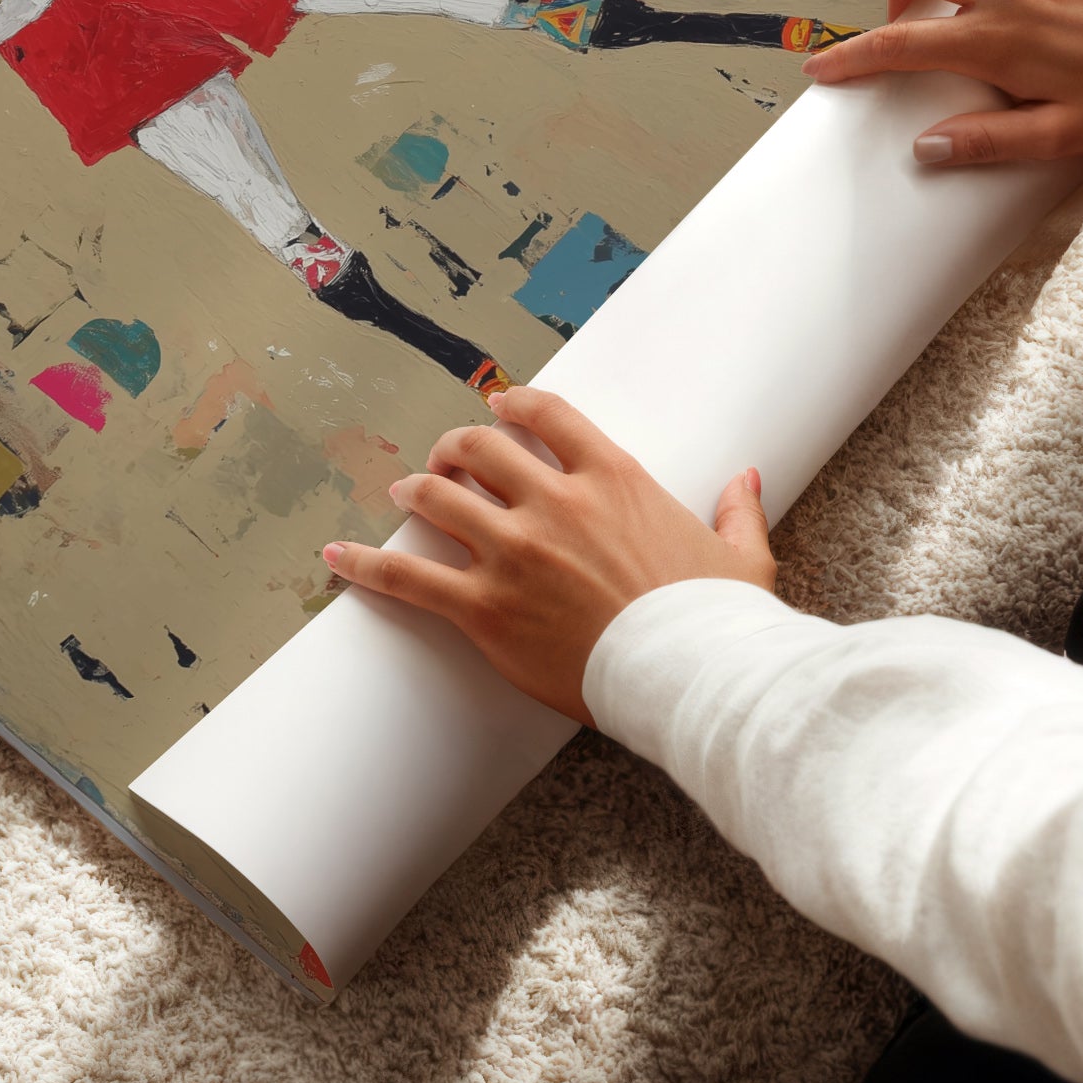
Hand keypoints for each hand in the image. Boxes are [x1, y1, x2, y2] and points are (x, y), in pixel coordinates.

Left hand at [322, 388, 772, 726]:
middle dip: (455, 447)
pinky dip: (366, 565)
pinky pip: (409, 577)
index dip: (513, 404)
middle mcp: (555, 502)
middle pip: (480, 449)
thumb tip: (747, 478)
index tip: (498, 406)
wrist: (692, 677)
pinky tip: (335, 557)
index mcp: (614, 478)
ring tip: (403, 492)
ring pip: (439, 498)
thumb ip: (737, 510)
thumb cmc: (717, 621)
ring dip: (416, 490)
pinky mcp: (486, 608)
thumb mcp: (740, 557)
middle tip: (445, 457)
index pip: (547, 416)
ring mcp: (515, 552)